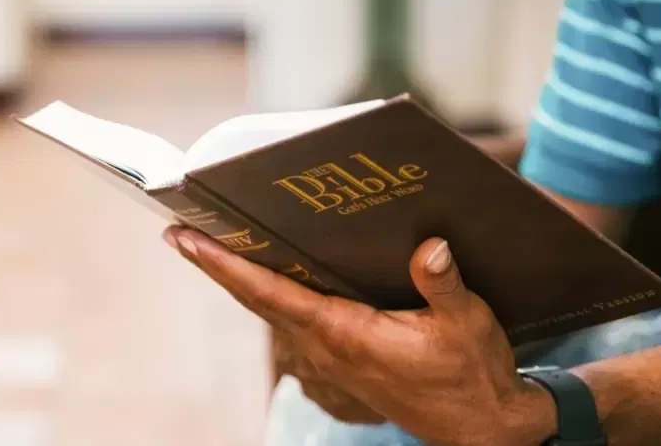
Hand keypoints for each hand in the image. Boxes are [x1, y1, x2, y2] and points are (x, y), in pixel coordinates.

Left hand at [164, 226, 555, 445]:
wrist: (479, 428)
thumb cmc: (470, 376)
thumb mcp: (466, 324)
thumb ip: (444, 284)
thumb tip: (430, 246)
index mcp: (346, 334)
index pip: (270, 294)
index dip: (225, 266)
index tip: (188, 240)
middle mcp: (327, 349)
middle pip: (257, 302)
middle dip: (216, 267)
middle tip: (181, 234)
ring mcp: (330, 362)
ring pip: (272, 315)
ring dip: (241, 284)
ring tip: (217, 249)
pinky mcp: (342, 366)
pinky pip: (292, 326)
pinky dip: (270, 300)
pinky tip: (274, 281)